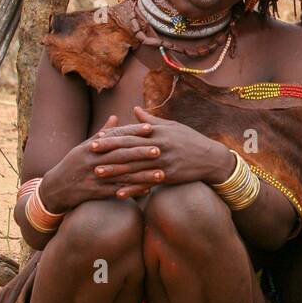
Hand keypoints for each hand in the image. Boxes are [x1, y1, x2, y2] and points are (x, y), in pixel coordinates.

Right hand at [36, 115, 161, 211]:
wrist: (53, 189)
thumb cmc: (72, 165)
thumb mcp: (84, 147)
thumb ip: (102, 133)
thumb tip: (116, 116)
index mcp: (91, 146)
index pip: (116, 137)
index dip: (133, 132)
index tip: (151, 128)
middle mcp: (92, 160)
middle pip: (120, 155)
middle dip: (141, 152)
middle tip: (160, 150)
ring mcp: (93, 177)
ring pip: (122, 175)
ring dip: (142, 175)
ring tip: (161, 174)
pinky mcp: (94, 193)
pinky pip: (116, 192)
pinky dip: (132, 191)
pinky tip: (147, 190)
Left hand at [86, 107, 233, 198]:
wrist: (211, 158)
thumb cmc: (190, 140)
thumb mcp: (172, 126)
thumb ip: (151, 120)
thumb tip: (134, 109)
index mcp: (159, 132)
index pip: (132, 133)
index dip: (113, 135)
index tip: (97, 137)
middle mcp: (160, 146)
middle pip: (130, 149)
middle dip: (109, 151)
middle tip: (90, 153)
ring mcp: (164, 162)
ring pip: (135, 167)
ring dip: (115, 171)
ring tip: (97, 173)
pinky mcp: (169, 176)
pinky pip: (146, 184)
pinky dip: (132, 189)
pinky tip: (119, 193)